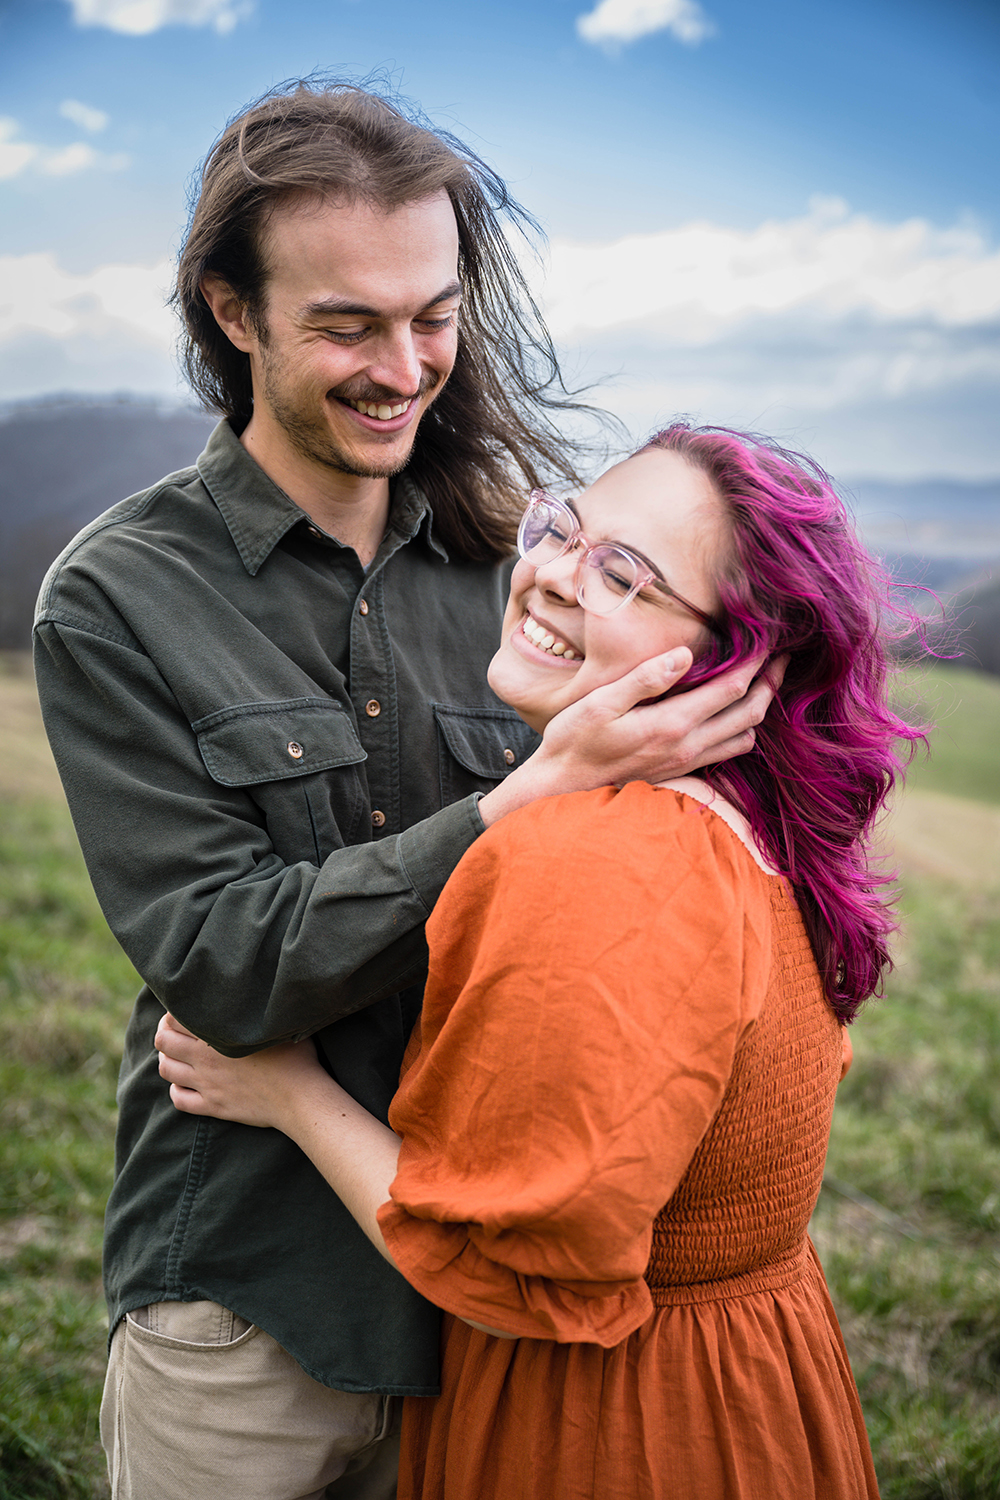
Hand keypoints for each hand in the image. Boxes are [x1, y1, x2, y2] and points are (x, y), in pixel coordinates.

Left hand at [154, 1011, 324, 1128]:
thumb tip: (255, 990)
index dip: (173, 1012)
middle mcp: (205, 1059)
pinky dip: (176, 1090)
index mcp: (218, 1035)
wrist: (300, 1097)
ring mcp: (207, 1085)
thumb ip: (256, 1010)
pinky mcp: (213, 1106)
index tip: (182, 1011)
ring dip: (166, 1060)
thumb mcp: (276, 1024)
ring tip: (176, 1055)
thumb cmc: (295, 1056)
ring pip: (166, 1070)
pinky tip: (186, 1084)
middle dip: (163, 1034)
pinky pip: (179, 1100)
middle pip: (163, 1042)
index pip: (177, 1017)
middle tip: (173, 1032)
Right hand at [479, 650, 785, 825]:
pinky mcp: (681, 770)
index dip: (757, 662)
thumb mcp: (601, 702)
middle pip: (749, 713)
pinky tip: (734, 713)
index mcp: (672, 724)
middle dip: (771, 683)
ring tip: (764, 683)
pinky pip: (728, 751)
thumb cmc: (574, 740)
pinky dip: (742, 729)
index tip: (770, 639)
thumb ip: (645, 679)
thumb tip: (685, 654)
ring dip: (760, 709)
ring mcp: (687, 762)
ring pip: (744, 737)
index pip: (732, 688)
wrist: (562, 787)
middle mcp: (688, 746)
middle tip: (784, 657)